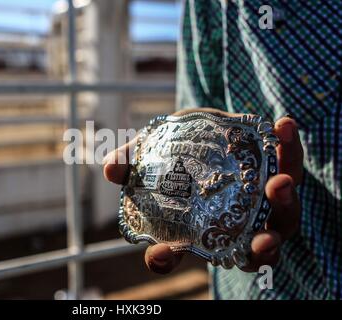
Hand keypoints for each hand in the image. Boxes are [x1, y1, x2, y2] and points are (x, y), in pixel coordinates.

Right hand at [103, 108, 302, 272]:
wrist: (201, 128)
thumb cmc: (171, 149)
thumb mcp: (148, 152)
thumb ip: (131, 162)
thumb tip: (110, 169)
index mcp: (192, 229)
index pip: (177, 254)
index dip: (167, 259)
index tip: (162, 253)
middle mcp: (232, 227)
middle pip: (251, 251)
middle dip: (260, 249)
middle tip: (262, 240)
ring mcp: (260, 205)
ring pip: (284, 218)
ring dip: (285, 203)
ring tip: (278, 182)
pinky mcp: (277, 173)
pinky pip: (291, 168)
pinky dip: (291, 151)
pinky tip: (284, 125)